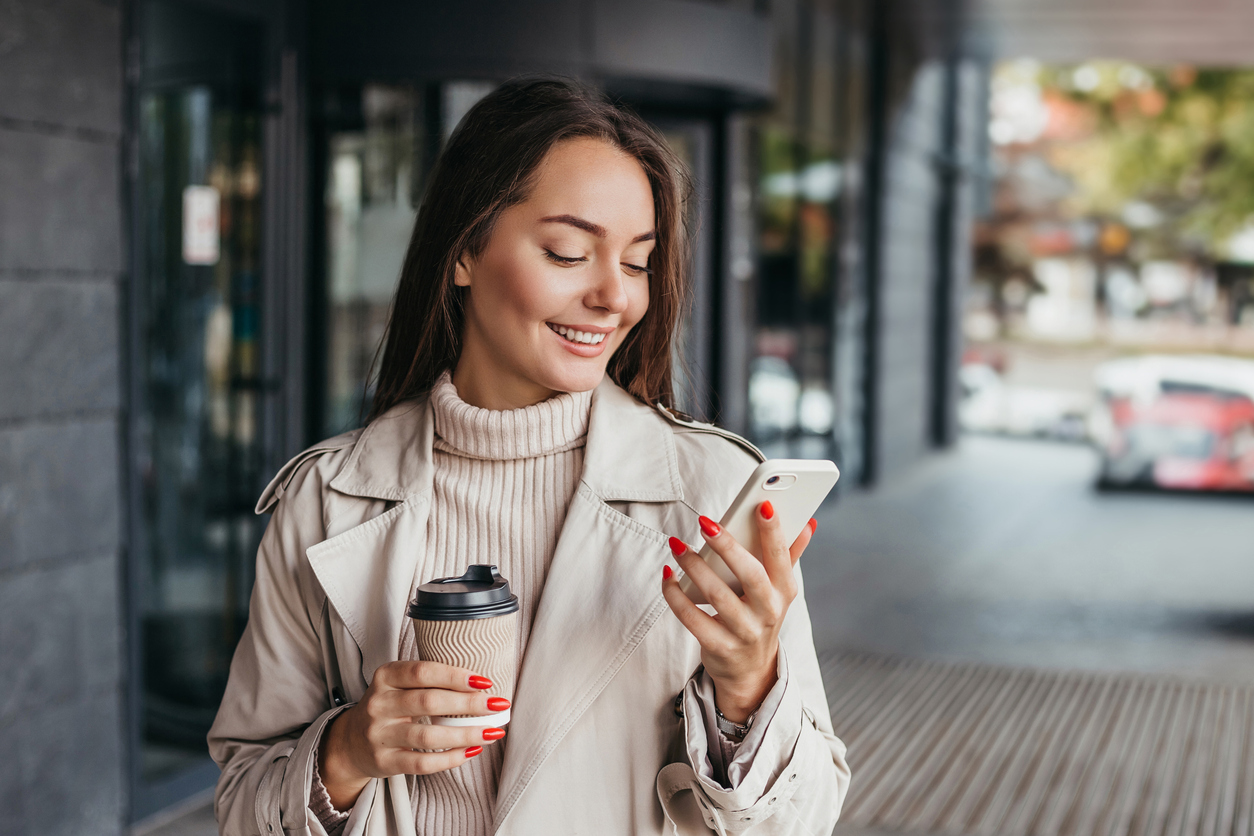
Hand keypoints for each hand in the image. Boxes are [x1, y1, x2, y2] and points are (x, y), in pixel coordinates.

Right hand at [318, 661, 509, 808]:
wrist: (351, 742)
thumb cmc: (388, 707)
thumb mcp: (398, 684)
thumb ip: (428, 680)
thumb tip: (480, 683)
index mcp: (385, 676)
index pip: (423, 672)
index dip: (455, 676)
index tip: (485, 682)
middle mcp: (379, 704)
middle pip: (429, 702)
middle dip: (469, 704)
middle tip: (498, 705)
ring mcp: (379, 734)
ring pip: (428, 736)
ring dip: (465, 734)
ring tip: (492, 732)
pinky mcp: (383, 761)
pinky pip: (422, 763)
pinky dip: (450, 759)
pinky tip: (471, 752)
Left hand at [661, 503, 816, 722]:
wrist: (750, 670)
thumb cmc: (761, 616)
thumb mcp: (780, 590)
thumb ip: (789, 555)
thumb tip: (809, 523)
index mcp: (784, 591)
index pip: (781, 557)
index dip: (774, 532)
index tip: (763, 505)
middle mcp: (768, 612)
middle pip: (750, 574)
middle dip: (728, 546)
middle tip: (705, 522)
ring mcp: (744, 632)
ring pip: (717, 595)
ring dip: (694, 566)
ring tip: (677, 544)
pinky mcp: (719, 647)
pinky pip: (692, 617)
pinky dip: (675, 594)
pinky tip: (668, 575)